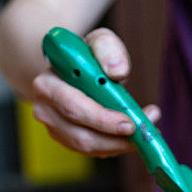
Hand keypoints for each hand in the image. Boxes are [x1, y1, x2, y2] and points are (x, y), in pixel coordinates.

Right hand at [31, 27, 160, 156]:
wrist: (71, 69)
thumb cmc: (85, 56)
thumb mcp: (98, 41)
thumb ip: (108, 49)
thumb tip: (117, 71)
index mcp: (47, 85)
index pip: (74, 107)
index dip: (102, 119)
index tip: (130, 123)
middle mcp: (45, 110)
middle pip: (81, 136)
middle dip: (116, 139)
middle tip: (143, 133)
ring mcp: (54, 128)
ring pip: (90, 148)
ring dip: (121, 145)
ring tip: (146, 133)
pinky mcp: (67, 140)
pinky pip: (94, 150)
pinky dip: (116, 146)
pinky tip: (134, 136)